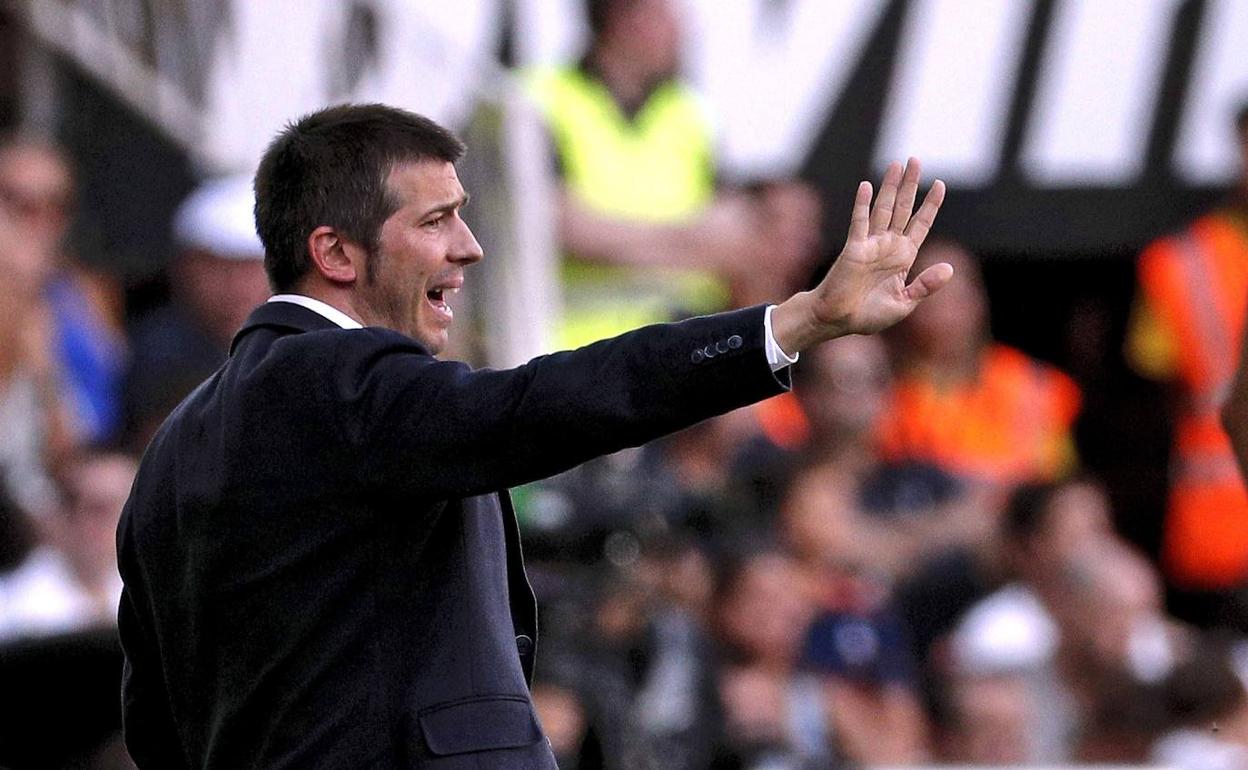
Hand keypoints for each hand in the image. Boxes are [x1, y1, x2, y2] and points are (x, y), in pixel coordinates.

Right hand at [771, 158, 948, 351]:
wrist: (838, 321)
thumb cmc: (868, 315)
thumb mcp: (904, 303)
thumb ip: (925, 286)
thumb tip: (949, 269)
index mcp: (903, 258)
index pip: (920, 225)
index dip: (930, 205)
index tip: (939, 184)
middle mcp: (888, 246)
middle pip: (902, 209)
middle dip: (910, 185)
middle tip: (915, 160)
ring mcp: (871, 245)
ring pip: (883, 209)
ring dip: (890, 187)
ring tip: (897, 164)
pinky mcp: (854, 248)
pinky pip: (859, 222)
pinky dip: (863, 205)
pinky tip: (866, 186)